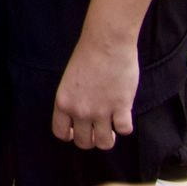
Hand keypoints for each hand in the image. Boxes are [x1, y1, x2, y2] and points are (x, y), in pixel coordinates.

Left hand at [52, 34, 139, 149]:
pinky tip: (124, 115)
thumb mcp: (70, 81)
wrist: (106, 42)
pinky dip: (125, 126)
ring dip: (109, 138)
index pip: (61, 133)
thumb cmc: (88, 55)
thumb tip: (81, 118)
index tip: (78, 130)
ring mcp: (101, 111)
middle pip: (84, 142)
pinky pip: (125, 130)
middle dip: (92, 139)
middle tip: (98, 129)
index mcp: (63, 102)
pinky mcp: (121, 107)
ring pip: (104, 143)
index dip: (70, 135)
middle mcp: (80, 110)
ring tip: (112, 127)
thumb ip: (74, 101)